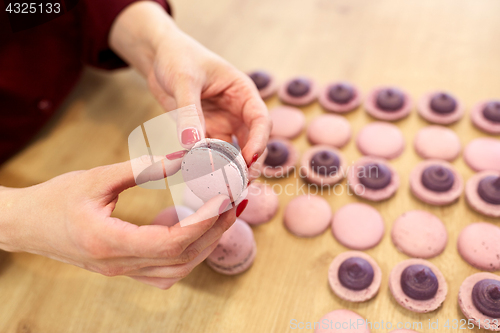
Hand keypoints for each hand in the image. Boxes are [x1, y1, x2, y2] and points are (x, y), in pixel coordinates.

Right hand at [0, 157, 234, 288]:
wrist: (25, 225)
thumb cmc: (54, 200)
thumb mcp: (96, 178)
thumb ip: (141, 169)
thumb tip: (182, 157)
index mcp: (109, 242)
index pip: (172, 241)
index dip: (203, 222)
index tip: (224, 199)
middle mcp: (118, 264)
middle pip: (182, 258)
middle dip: (214, 232)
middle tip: (233, 204)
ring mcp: (121, 272)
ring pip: (177, 270)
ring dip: (204, 246)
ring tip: (221, 217)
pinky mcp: (121, 269)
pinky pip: (164, 272)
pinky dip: (186, 255)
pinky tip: (193, 231)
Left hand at [109, 2, 271, 171]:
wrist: (159, 57)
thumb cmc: (178, 57)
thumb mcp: (184, 80)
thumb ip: (189, 112)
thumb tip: (191, 145)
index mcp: (243, 92)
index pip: (260, 119)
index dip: (259, 141)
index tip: (249, 159)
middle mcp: (237, 111)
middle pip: (252, 141)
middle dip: (249, 163)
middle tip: (241, 184)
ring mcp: (222, 123)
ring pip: (233, 151)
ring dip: (231, 169)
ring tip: (225, 188)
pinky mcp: (205, 132)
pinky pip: (210, 153)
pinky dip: (208, 166)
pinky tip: (202, 178)